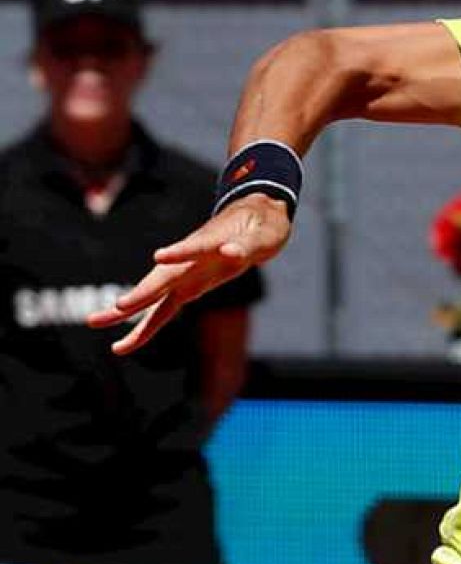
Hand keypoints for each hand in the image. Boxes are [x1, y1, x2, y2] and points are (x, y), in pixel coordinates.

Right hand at [87, 194, 291, 353]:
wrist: (255, 218)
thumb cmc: (260, 226)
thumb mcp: (263, 235)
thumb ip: (245, 246)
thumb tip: (230, 251)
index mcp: (211, 242)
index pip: (195, 248)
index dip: (180, 253)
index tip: (160, 257)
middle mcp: (190, 259)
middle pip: (163, 278)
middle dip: (142, 293)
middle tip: (119, 308)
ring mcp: (186, 274)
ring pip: (153, 296)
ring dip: (127, 311)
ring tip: (94, 322)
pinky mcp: (188, 286)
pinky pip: (164, 310)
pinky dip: (147, 327)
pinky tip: (125, 344)